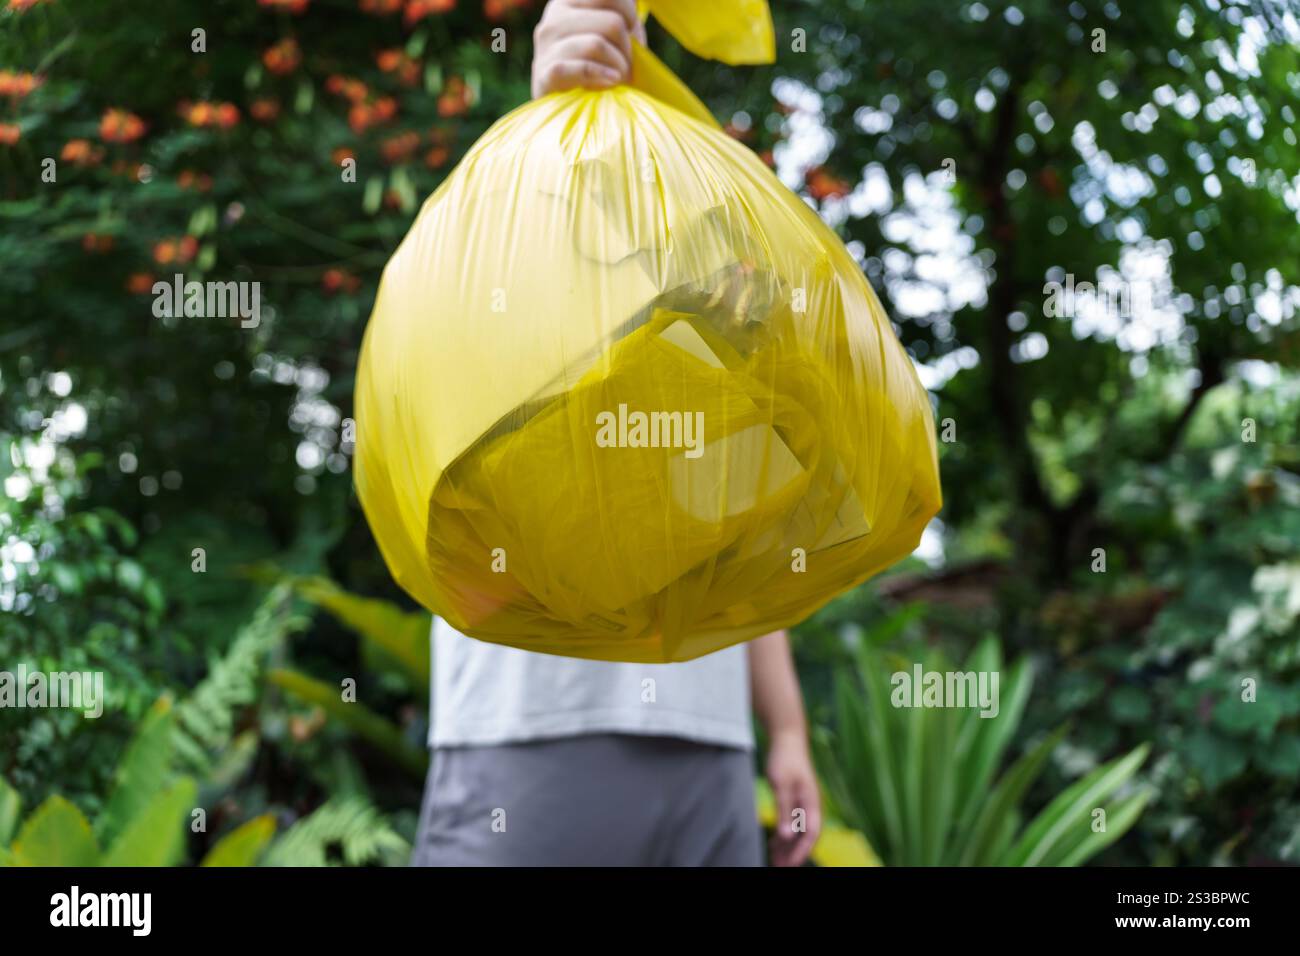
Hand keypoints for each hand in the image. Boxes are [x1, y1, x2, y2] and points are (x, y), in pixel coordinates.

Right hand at [531, 0, 646, 98]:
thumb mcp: (610, 33)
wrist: (566, 109)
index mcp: (568, 0)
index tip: (630, 34)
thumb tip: (635, 8)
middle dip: (628, 49)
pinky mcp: (545, 74)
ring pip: (598, 45)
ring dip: (619, 67)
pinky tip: (610, 83)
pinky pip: (582, 69)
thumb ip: (620, 15)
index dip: (629, 15)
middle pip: (612, 23)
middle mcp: (553, 16)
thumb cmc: (598, 66)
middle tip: (627, 65)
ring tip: (618, 78)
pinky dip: (602, 77)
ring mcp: (545, 45)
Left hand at [766, 730, 821, 866]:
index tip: (790, 864)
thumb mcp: (781, 785)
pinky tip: (774, 843)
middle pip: (805, 836)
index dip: (802, 851)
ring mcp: (803, 803)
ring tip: (775, 860)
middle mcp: (810, 805)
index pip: (811, 834)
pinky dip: (784, 834)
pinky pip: (791, 822)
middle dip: (794, 853)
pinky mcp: (794, 799)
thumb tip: (786, 836)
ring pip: (798, 831)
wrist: (787, 737)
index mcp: (812, 802)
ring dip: (788, 846)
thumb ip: (784, 811)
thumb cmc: (785, 759)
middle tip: (779, 867)